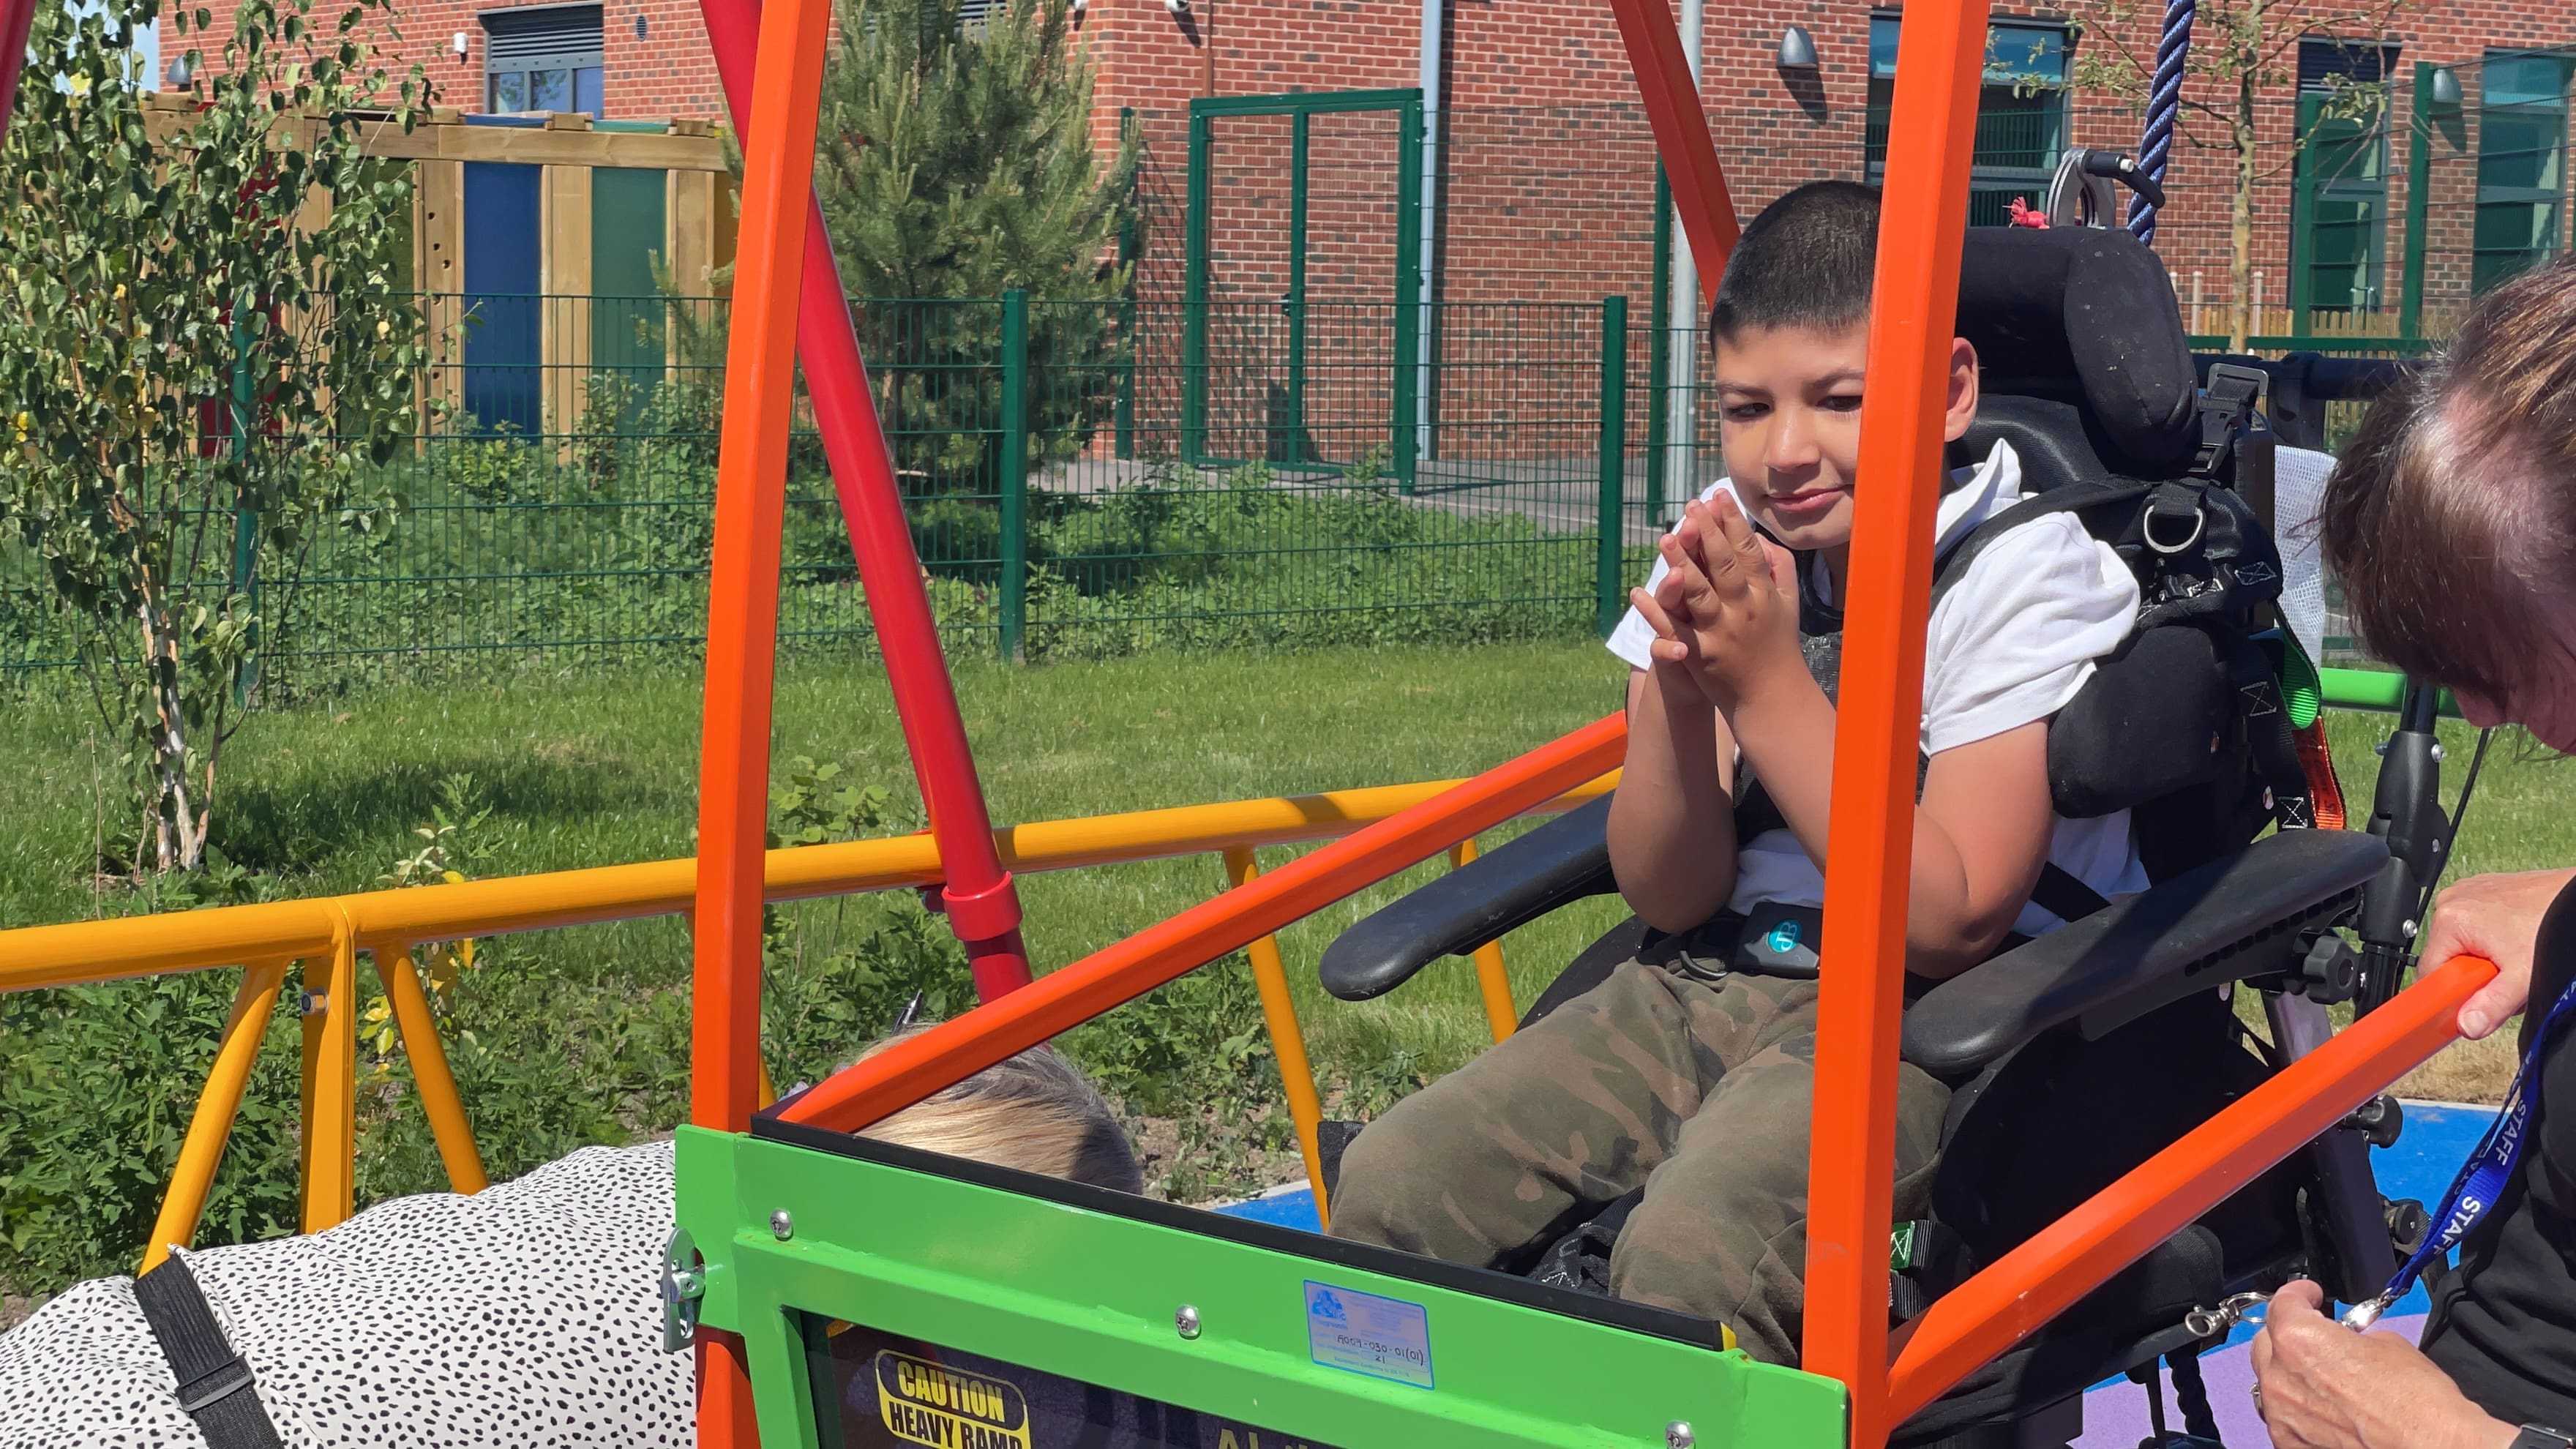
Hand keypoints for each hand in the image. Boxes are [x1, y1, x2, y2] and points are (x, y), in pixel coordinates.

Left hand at [1626, 492, 1803, 711]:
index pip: (1748, 550)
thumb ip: (1779, 567)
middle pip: (1722, 564)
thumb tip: (1762, 538)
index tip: (1717, 496)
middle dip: (1705, 531)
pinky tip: (1637, 591)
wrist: (1772, 695)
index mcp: (1764, 593)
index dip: (1732, 521)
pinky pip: (1673, 628)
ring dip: (1679, 563)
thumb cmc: (1778, 644)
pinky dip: (1654, 611)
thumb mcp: (1787, 602)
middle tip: (1689, 505)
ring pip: (1697, 592)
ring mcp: (1720, 632)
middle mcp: (1743, 609)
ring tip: (1664, 536)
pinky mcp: (1699, 653)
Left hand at [2248, 1281, 2515, 1448]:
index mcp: (2298, 1340)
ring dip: (2291, 1374)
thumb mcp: (2388, 1344)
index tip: (2309, 1295)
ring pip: (2272, 1383)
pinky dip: (2298, 1409)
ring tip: (2323, 1377)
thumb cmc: (2417, 1401)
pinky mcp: (2291, 1443)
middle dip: (2290, 1336)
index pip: (2282, 1303)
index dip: (2299, 1294)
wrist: (2432, 1448)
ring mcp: (2282, 1415)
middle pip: (2269, 1344)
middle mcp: (2280, 1377)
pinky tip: (2325, 1409)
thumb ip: (2349, 1337)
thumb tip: (2345, 1341)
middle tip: (2317, 1337)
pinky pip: (2284, 1417)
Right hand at [2421, 868, 2575, 1038]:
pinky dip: (2492, 940)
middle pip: (2447, 958)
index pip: (2429, 973)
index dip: (2450, 995)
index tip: (2474, 1002)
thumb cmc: (2555, 924)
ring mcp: (2467, 893)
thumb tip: (2466, 1025)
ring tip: (2515, 958)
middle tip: (2507, 978)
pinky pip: (2474, 927)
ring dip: (2485, 960)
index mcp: (2450, 920)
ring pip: (2462, 944)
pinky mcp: (2482, 890)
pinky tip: (2516, 942)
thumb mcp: (2523, 977)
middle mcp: (2451, 901)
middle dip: (2474, 977)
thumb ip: (2491, 1005)